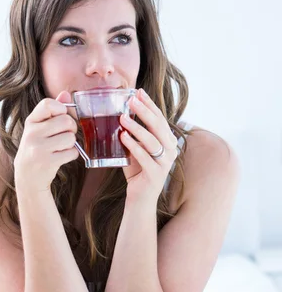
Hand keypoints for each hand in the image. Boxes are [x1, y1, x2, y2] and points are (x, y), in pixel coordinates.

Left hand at [119, 88, 178, 203]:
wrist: (140, 199)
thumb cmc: (137, 172)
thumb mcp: (136, 149)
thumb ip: (133, 135)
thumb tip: (121, 114)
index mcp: (168, 142)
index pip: (160, 119)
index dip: (150, 105)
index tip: (139, 92)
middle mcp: (170, 151)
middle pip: (158, 126)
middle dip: (144, 111)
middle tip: (131, 100)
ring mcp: (165, 163)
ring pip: (152, 140)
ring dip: (137, 127)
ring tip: (123, 118)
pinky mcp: (155, 175)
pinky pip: (144, 156)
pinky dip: (133, 145)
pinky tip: (123, 137)